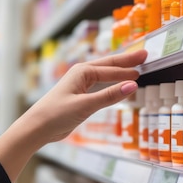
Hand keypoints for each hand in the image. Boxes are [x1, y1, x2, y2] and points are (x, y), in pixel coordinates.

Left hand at [23, 49, 147, 143]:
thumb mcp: (85, 105)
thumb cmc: (56, 114)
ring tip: (134, 68)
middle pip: (109, 65)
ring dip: (120, 72)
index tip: (145, 65)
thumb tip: (133, 85)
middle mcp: (81, 74)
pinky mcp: (79, 96)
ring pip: (105, 75)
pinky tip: (118, 85)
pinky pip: (100, 85)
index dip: (128, 69)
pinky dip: (112, 84)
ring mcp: (80, 85)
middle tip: (144, 55)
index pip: (111, 69)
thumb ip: (110, 96)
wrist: (37, 127)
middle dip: (127, 61)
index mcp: (82, 72)